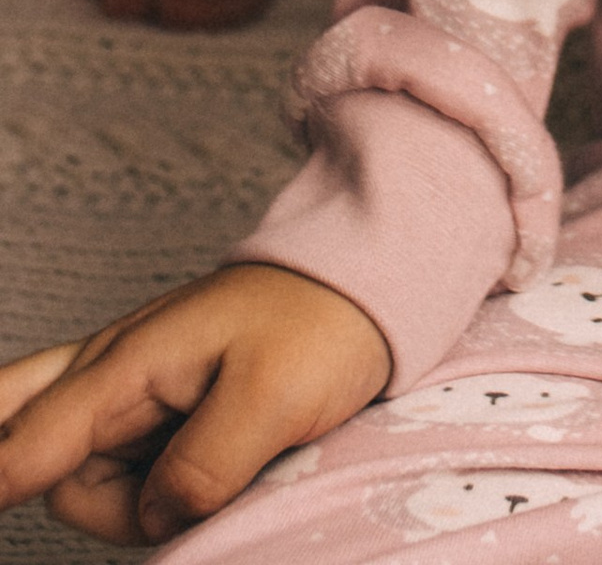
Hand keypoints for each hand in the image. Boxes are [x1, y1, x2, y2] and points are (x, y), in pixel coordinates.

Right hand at [0, 265, 390, 543]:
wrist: (361, 289)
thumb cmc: (317, 326)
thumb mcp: (274, 396)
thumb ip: (204, 466)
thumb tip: (157, 518)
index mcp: (126, 364)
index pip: (27, 442)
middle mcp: (109, 375)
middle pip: (25, 451)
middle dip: (34, 476)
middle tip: (160, 461)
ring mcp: (127, 395)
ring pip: (78, 483)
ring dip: (129, 502)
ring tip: (216, 465)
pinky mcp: (151, 417)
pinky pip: (114, 473)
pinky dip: (144, 489)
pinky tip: (204, 464)